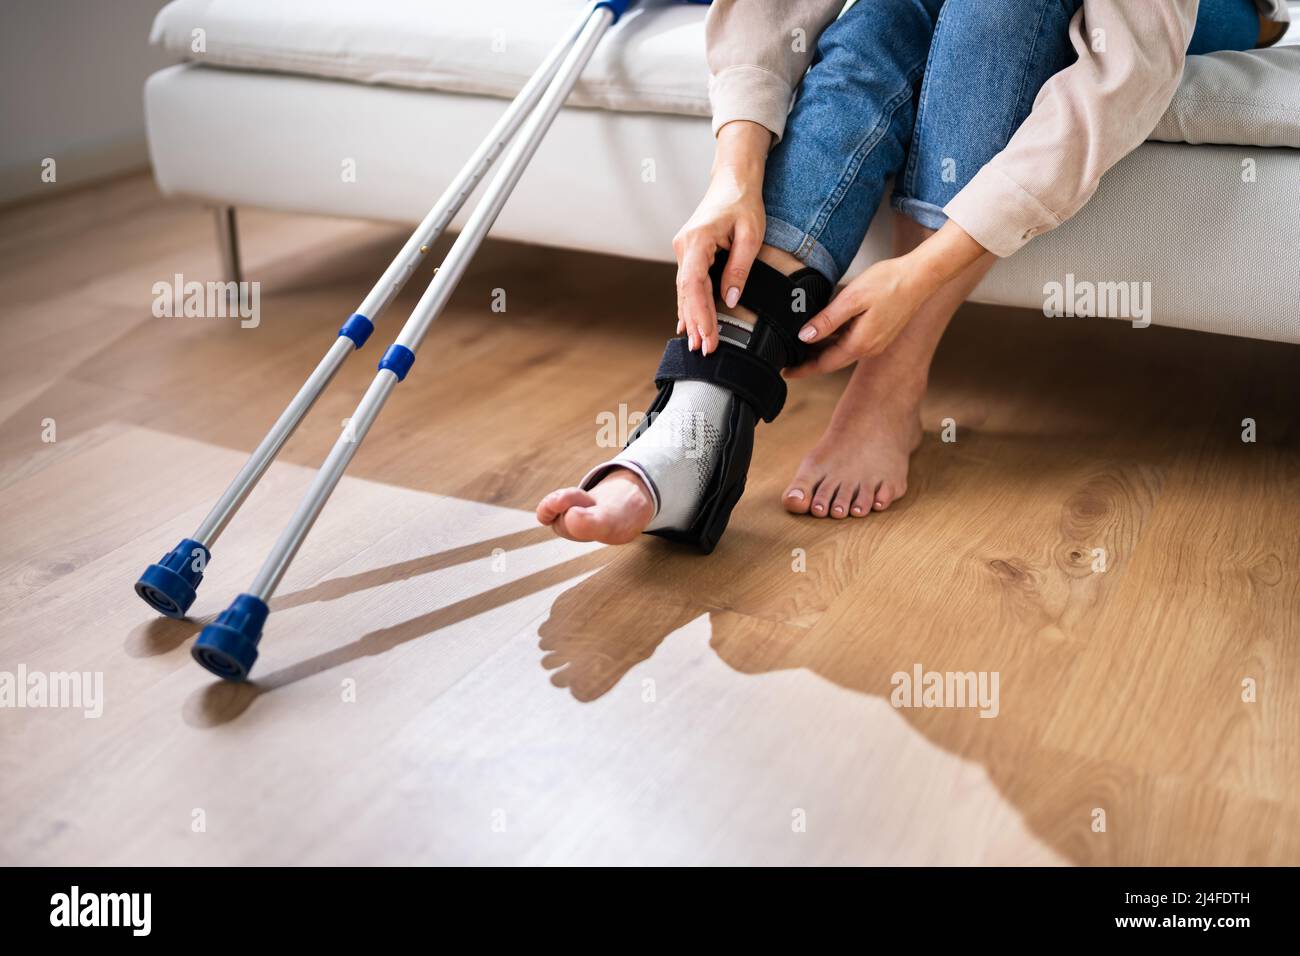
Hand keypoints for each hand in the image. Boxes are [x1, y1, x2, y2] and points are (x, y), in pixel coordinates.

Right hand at [673, 120, 770, 355]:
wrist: (732, 180)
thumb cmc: (744, 202)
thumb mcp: (751, 234)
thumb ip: (740, 267)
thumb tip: (731, 298)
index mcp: (697, 240)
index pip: (694, 284)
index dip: (699, 313)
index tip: (708, 335)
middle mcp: (684, 246)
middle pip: (686, 292)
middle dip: (695, 322)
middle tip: (705, 350)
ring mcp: (684, 250)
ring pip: (684, 291)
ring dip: (691, 318)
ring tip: (697, 345)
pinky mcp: (690, 254)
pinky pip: (688, 285)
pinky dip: (689, 306)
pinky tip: (688, 326)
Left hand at [784, 255, 934, 377]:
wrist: (921, 276)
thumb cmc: (889, 282)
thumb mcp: (852, 298)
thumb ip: (827, 320)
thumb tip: (804, 337)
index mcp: (860, 343)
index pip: (824, 364)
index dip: (803, 369)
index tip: (785, 372)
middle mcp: (869, 348)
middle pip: (832, 361)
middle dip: (810, 362)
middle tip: (787, 361)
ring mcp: (877, 342)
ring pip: (842, 351)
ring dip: (822, 351)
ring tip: (800, 347)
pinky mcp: (881, 333)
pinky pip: (853, 342)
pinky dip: (836, 341)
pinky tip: (826, 332)